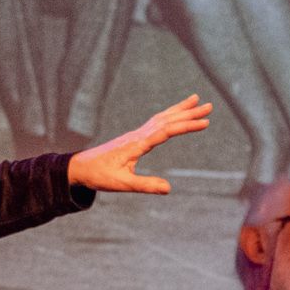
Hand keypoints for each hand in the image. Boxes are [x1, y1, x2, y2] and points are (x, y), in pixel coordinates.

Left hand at [65, 94, 212, 192]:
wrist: (80, 167)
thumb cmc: (100, 176)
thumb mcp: (123, 184)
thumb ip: (145, 185)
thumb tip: (169, 188)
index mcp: (137, 143)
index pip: (167, 131)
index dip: (187, 126)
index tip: (205, 123)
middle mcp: (138, 134)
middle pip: (168, 119)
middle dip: (189, 112)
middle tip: (210, 106)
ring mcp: (136, 134)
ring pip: (162, 117)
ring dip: (180, 109)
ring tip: (197, 101)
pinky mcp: (134, 137)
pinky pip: (155, 122)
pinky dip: (169, 115)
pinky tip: (174, 114)